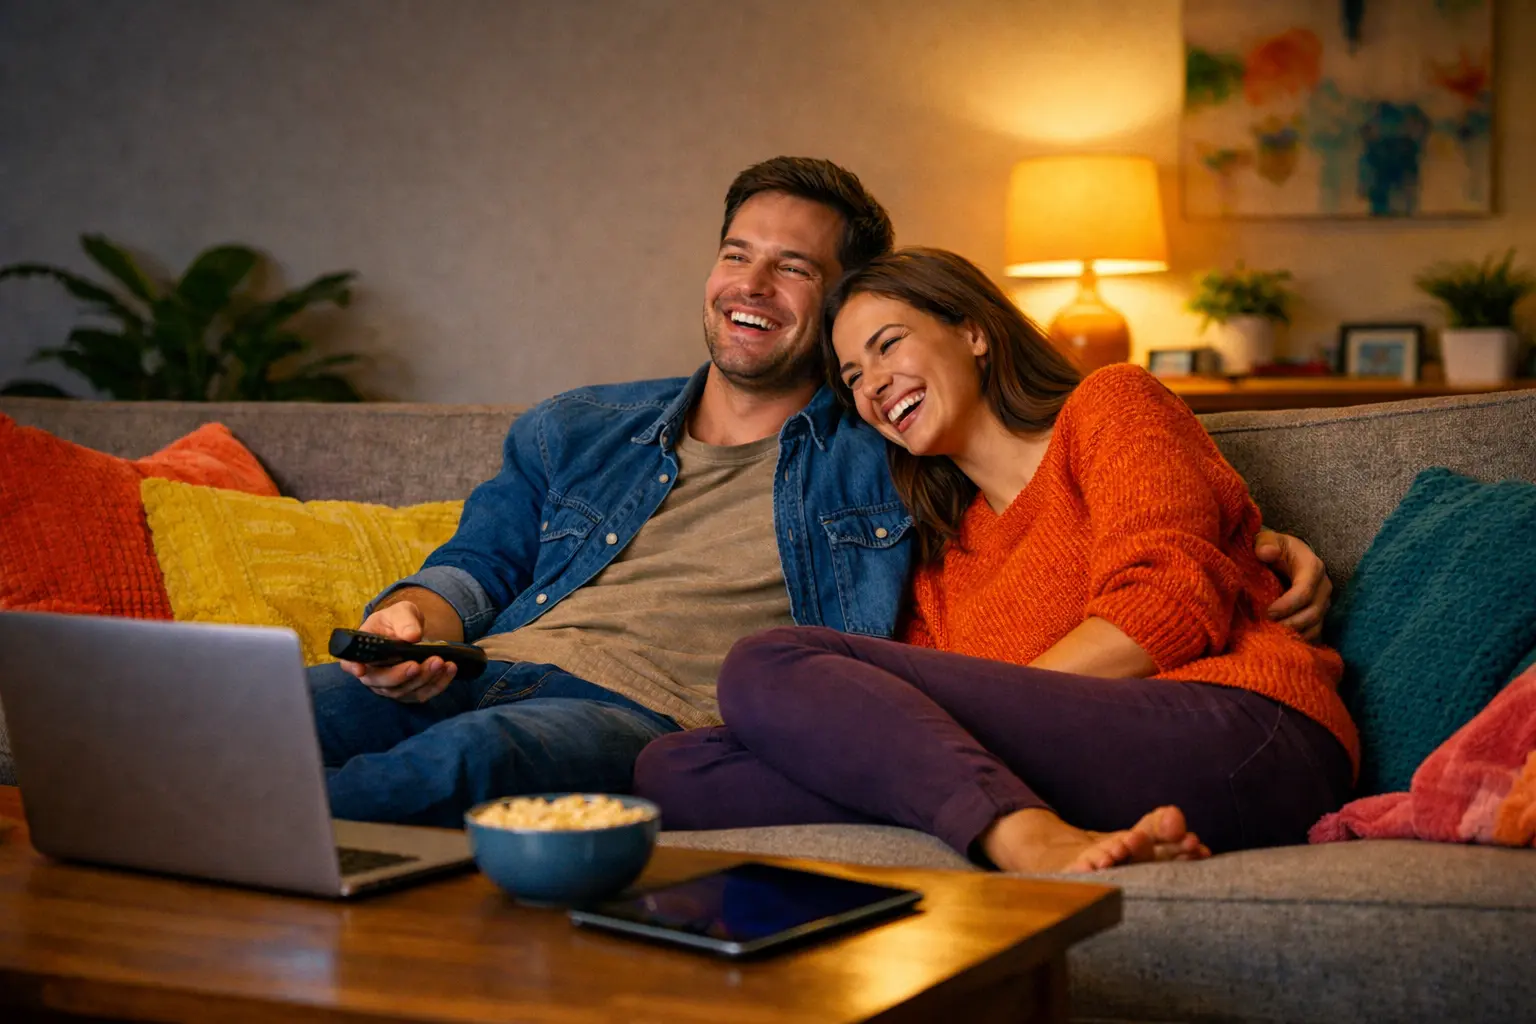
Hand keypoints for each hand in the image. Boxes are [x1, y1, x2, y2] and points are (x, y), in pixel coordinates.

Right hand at [339, 600, 457, 703]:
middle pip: (381, 683)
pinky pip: (423, 693)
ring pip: (404, 691)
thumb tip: (412, 636)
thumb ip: (404, 621)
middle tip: (418, 663)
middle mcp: (373, 674)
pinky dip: (438, 683)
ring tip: (440, 662)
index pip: (350, 663)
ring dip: (423, 679)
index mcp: (362, 653)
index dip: (353, 667)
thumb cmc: (398, 621)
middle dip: (401, 675)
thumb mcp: (401, 612)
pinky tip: (450, 669)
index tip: (361, 669)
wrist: (412, 631)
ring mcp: (391, 686)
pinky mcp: (410, 692)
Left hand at [1255, 529, 1331, 641]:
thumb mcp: (1267, 539)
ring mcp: (1323, 603)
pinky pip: (1315, 634)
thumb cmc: (1273, 547)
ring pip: (1315, 626)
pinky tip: (1282, 643)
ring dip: (1295, 635)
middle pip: (1313, 613)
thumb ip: (1265, 543)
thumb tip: (1266, 553)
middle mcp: (1323, 587)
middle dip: (1290, 624)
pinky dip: (1300, 640)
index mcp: (1313, 567)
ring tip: (1273, 638)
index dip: (1287, 605)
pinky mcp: (1319, 615)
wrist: (1284, 555)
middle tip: (1267, 629)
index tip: (1267, 612)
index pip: (1305, 591)